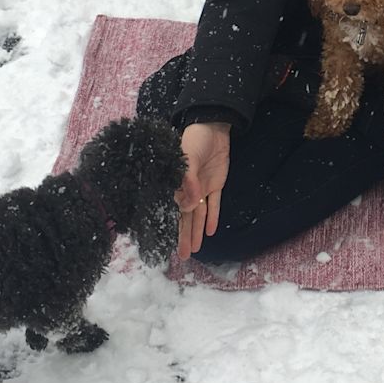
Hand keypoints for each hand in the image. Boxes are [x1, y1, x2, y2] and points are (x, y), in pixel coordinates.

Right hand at [176, 121, 230, 259]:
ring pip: (199, 214)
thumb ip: (188, 180)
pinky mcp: (216, 184)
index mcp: (176, 183)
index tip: (167, 244)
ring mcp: (202, 187)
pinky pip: (214, 204)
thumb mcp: (187, 158)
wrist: (213, 126)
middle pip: (185, 217)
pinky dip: (212, 216)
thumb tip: (187, 206)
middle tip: (182, 256)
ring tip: (194, 250)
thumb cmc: (194, 140)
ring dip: (197, 231)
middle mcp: (187, 189)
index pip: (172, 209)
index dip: (170, 226)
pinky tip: (211, 232)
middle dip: (184, 236)